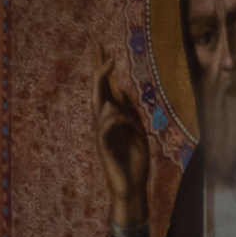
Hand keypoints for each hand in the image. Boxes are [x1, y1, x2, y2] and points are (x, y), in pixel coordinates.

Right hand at [92, 45, 148, 229]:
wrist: (134, 185)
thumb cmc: (135, 160)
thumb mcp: (137, 131)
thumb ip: (129, 112)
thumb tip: (121, 90)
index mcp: (113, 118)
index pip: (106, 90)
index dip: (104, 71)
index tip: (106, 51)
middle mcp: (104, 123)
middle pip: (98, 92)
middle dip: (99, 71)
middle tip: (100, 50)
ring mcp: (102, 134)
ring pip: (98, 107)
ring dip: (108, 96)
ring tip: (116, 91)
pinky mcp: (103, 147)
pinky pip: (104, 128)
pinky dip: (113, 119)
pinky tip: (122, 116)